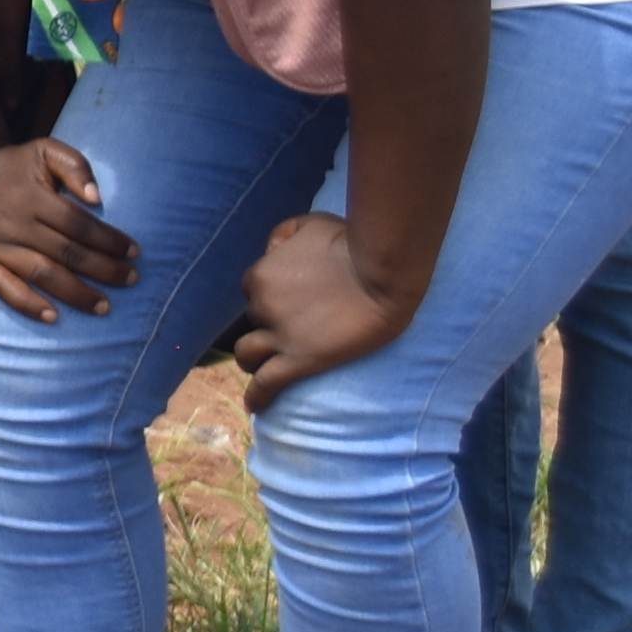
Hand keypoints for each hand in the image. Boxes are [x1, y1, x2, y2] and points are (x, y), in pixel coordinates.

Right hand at [0, 139, 137, 321]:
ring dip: (76, 294)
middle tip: (131, 280)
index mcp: (32, 197)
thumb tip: (97, 199)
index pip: (79, 225)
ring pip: (42, 275)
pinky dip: (29, 306)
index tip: (134, 253)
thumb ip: (74, 166)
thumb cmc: (10, 167)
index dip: (110, 241)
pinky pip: (4, 289)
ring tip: (105, 306)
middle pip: (67, 253)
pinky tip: (54, 317)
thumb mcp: (43, 150)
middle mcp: (13, 224)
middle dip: (104, 270)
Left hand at [226, 213, 418, 407]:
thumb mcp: (312, 224)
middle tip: (288, 331)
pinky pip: (267, 384)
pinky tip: (255, 407)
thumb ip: (285, 234)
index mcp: (263, 273)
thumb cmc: (353, 244)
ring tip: (261, 367)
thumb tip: (271, 249)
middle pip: (253, 320)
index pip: (253, 289)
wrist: (383, 276)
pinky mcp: (301, 361)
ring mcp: (280, 335)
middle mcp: (263, 305)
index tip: (286, 302)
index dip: (268, 296)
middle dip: (266, 324)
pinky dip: (258, 396)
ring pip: (248, 354)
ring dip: (253, 359)